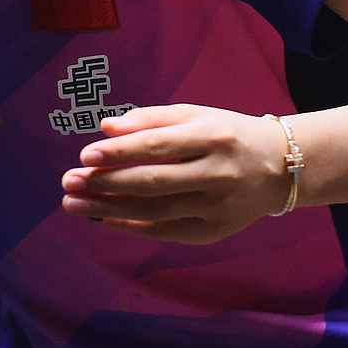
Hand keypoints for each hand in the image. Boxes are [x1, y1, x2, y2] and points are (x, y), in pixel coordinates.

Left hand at [59, 104, 294, 243]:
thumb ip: (151, 119)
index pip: (158, 147)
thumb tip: (106, 126)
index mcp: (213, 137)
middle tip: (69, 182)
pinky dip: (131, 227)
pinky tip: (101, 219)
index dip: (120, 153)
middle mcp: (218, 174)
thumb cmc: (226, 134)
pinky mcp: (215, 232)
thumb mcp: (195, 115)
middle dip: (106, 185)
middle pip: (154, 183)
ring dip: (109, 210)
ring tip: (74, 203)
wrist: (279, 167)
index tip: (85, 155)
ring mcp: (218, 208)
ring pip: (155, 212)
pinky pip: (165, 232)